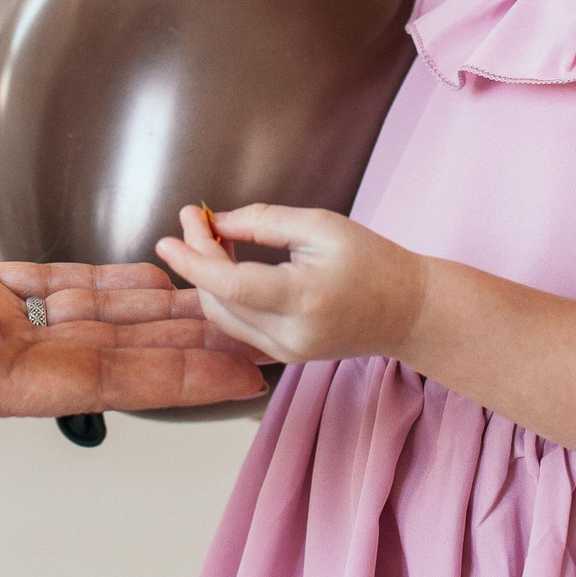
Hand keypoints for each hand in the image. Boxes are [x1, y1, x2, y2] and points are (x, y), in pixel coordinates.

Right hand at [0, 257, 267, 436]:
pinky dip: (90, 286)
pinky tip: (124, 279)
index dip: (179, 371)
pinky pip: (38, 295)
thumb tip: (4, 313)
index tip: (245, 369)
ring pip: (87, 322)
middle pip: (115, 353)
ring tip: (219, 304)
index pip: (102, 372)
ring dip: (155, 315)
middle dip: (193, 346)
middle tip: (268, 334)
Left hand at [155, 204, 430, 367]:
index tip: (167, 237)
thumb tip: (216, 223)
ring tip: (208, 235)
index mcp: (303, 299)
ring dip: (206, 277)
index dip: (193, 260)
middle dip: (197, 258)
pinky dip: (223, 295)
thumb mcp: (321, 226)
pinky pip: (238, 327)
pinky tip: (224, 264)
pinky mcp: (285, 357)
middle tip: (194, 219)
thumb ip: (263, 222)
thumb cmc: (373, 262)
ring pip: (222, 317)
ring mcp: (287, 352)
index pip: (230, 285)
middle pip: (220, 300)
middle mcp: (291, 335)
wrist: (408, 311)